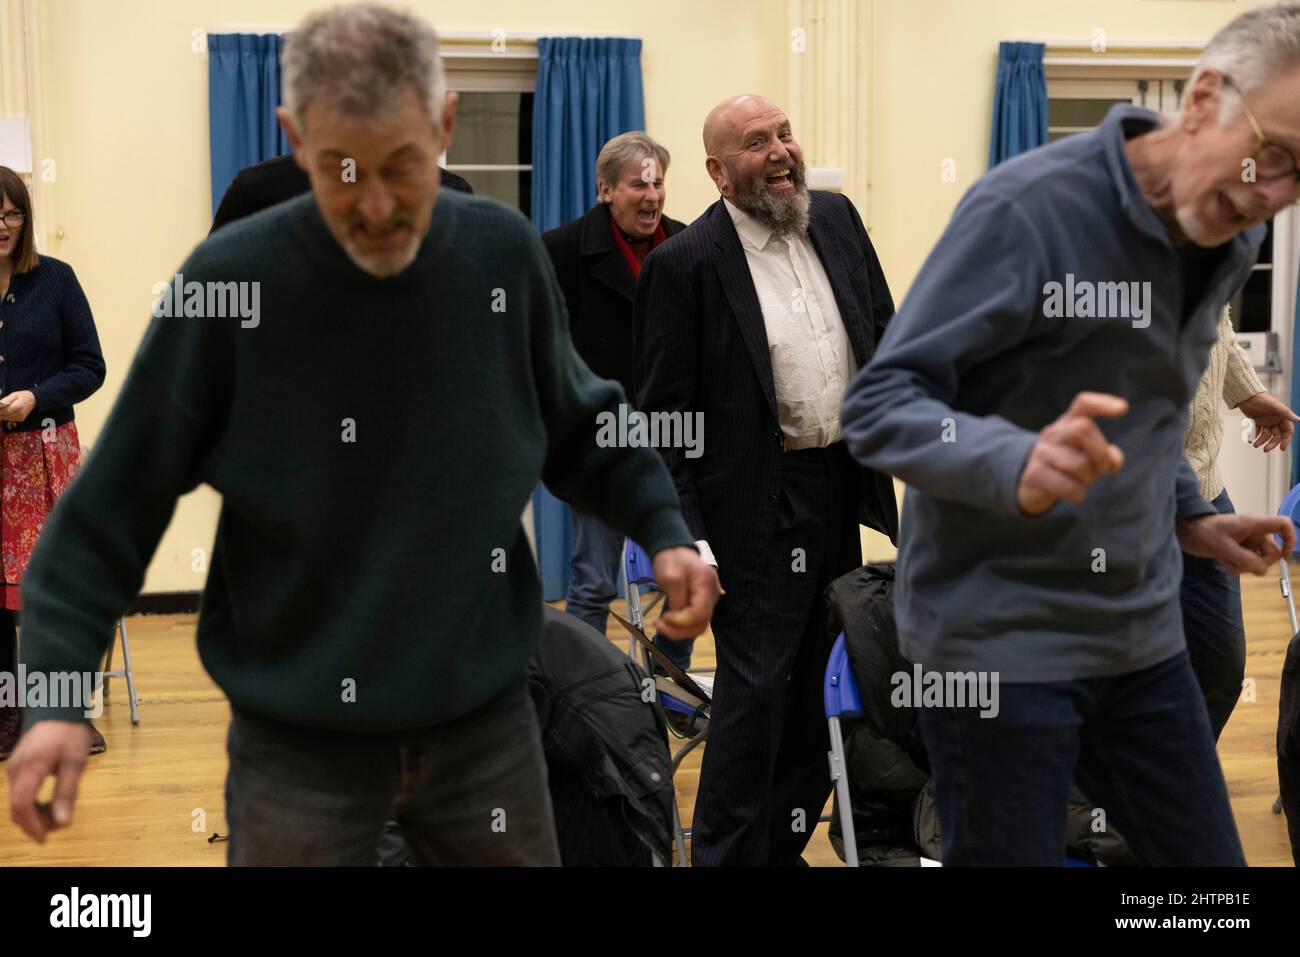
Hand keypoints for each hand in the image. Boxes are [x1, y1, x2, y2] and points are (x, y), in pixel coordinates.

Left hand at [0, 390, 35, 422]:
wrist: (33, 400)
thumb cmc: (23, 396)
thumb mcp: (14, 395)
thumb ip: (6, 400)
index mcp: (18, 406)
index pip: (4, 411)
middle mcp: (20, 413)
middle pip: (4, 415)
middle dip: (0, 412)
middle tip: (0, 407)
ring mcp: (20, 417)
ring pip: (6, 418)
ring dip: (2, 414)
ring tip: (3, 408)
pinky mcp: (20, 419)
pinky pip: (10, 419)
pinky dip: (7, 416)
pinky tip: (8, 411)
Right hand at [7, 721, 90, 841]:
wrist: (57, 706)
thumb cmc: (69, 732)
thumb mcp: (76, 761)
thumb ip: (68, 791)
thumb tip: (64, 821)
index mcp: (30, 769)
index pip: (22, 806)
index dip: (32, 826)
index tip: (46, 838)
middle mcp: (16, 770)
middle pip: (17, 807)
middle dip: (34, 823)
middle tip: (56, 829)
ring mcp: (14, 768)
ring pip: (17, 801)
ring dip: (34, 814)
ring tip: (57, 815)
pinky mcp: (18, 766)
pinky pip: (20, 791)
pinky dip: (31, 803)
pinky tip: (48, 804)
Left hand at [651, 546, 721, 639]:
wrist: (673, 549)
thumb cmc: (671, 558)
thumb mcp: (670, 577)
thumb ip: (677, 599)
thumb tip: (678, 618)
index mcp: (706, 584)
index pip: (699, 614)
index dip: (681, 621)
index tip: (665, 616)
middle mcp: (712, 595)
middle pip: (701, 624)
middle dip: (679, 630)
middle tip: (660, 625)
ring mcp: (708, 600)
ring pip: (699, 625)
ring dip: (680, 630)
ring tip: (662, 624)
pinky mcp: (702, 603)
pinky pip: (695, 621)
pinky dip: (682, 626)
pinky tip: (669, 621)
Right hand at [1017, 392, 1127, 514]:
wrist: (1031, 484)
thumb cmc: (1069, 465)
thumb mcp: (1090, 456)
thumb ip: (1107, 455)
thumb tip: (1112, 462)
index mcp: (1069, 422)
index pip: (1083, 404)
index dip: (1103, 403)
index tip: (1123, 409)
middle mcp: (1053, 432)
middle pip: (1082, 428)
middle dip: (1100, 453)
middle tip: (1102, 470)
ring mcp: (1041, 452)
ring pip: (1077, 462)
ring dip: (1090, 477)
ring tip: (1085, 482)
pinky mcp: (1034, 474)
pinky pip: (1067, 485)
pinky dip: (1078, 493)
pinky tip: (1077, 494)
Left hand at [1176, 512, 1293, 575]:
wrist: (1184, 532)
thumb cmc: (1201, 532)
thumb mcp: (1223, 548)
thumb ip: (1244, 559)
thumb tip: (1262, 571)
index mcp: (1253, 524)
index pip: (1283, 524)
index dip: (1290, 539)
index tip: (1285, 557)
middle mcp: (1253, 532)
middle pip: (1272, 552)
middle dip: (1256, 563)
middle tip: (1236, 563)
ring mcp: (1247, 542)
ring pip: (1258, 561)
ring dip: (1243, 566)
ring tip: (1224, 560)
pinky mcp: (1239, 550)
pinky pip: (1246, 564)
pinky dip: (1236, 566)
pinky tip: (1221, 561)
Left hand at [1236, 391, 1298, 452]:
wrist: (1246, 396)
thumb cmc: (1262, 399)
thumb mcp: (1275, 406)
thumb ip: (1286, 413)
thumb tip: (1298, 419)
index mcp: (1282, 417)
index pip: (1287, 431)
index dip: (1286, 440)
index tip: (1282, 448)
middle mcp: (1275, 420)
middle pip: (1276, 435)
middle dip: (1271, 443)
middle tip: (1265, 450)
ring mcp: (1265, 421)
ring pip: (1265, 435)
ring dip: (1261, 440)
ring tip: (1254, 444)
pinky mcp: (1256, 421)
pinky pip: (1256, 431)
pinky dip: (1253, 436)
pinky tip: (1249, 439)